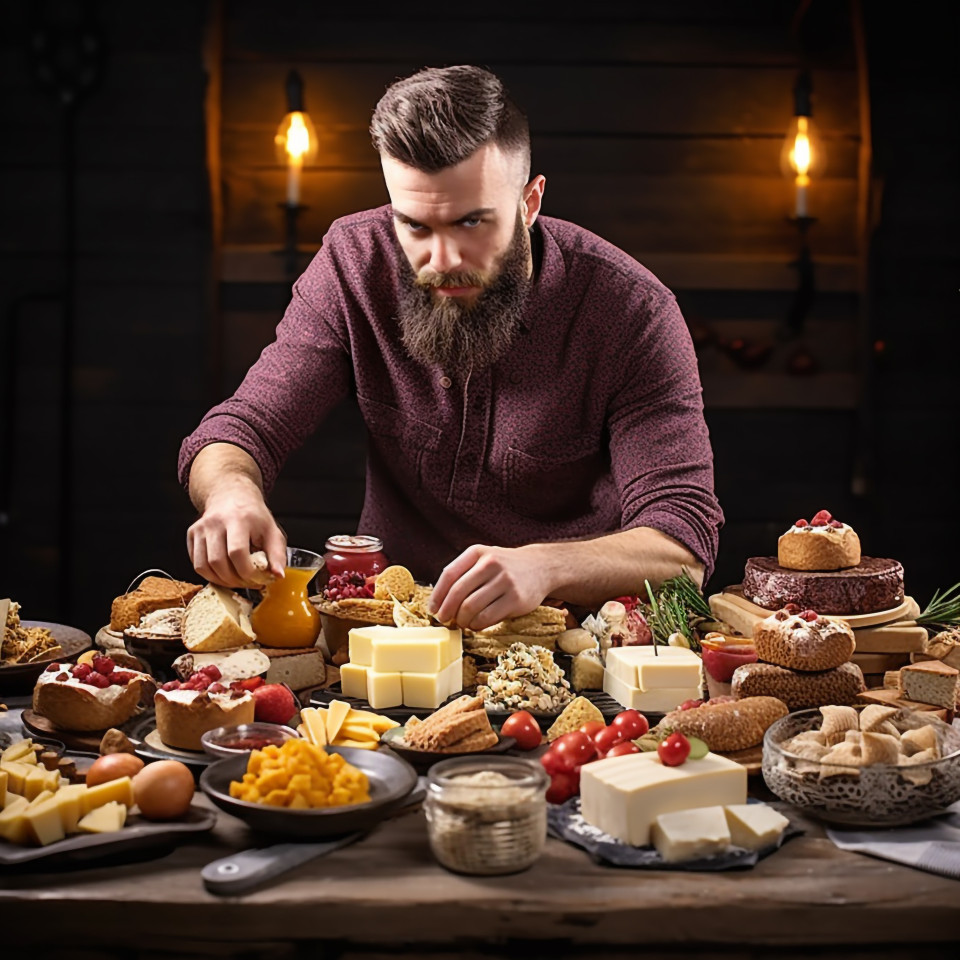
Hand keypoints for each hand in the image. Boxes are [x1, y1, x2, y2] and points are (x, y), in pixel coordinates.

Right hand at [186, 478, 286, 587]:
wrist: (232, 497)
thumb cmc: (254, 517)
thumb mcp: (272, 532)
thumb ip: (277, 554)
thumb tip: (278, 575)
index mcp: (238, 519)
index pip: (237, 552)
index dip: (246, 571)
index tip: (257, 579)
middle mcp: (215, 522)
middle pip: (218, 561)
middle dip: (234, 579)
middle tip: (247, 582)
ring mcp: (200, 528)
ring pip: (203, 566)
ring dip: (221, 580)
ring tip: (236, 580)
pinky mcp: (192, 534)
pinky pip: (196, 564)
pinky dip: (209, 575)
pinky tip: (223, 573)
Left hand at [429, 544, 549, 630]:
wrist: (540, 567)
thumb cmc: (504, 567)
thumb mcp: (483, 559)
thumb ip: (463, 574)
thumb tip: (439, 602)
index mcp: (478, 552)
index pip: (449, 574)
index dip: (437, 595)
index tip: (433, 609)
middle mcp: (491, 563)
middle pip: (458, 592)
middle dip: (447, 611)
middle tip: (445, 620)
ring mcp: (505, 581)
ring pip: (471, 607)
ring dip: (462, 620)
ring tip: (462, 623)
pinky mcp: (516, 599)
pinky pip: (487, 617)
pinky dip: (476, 625)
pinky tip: (476, 625)